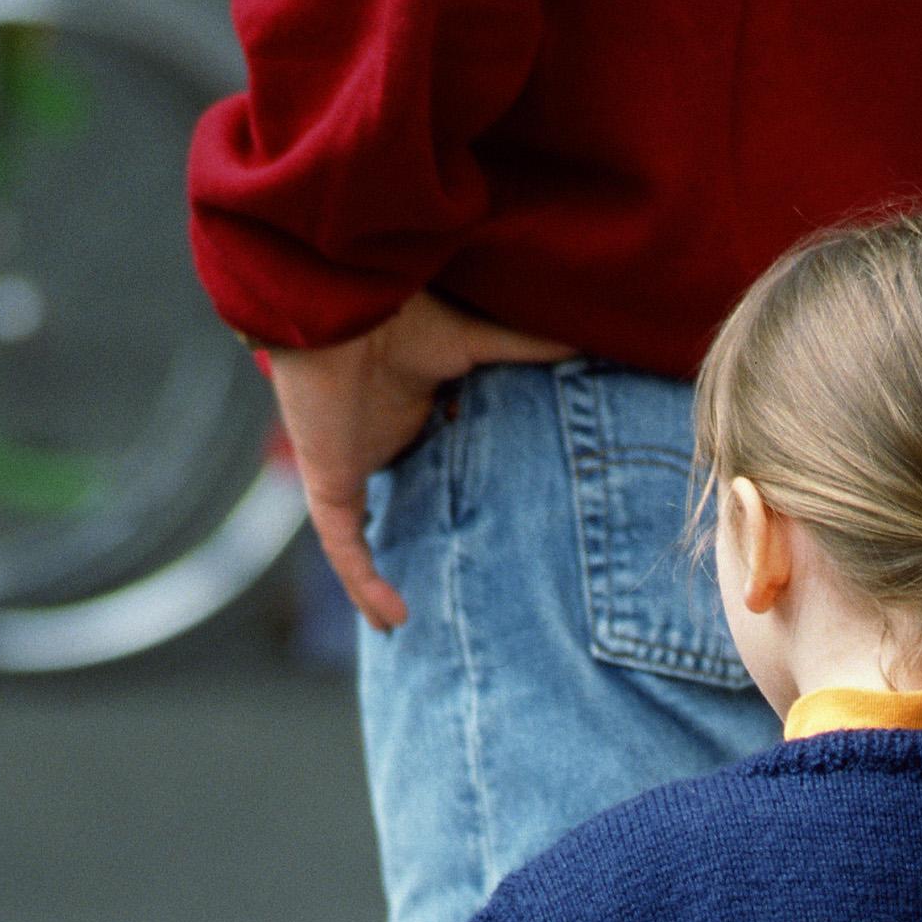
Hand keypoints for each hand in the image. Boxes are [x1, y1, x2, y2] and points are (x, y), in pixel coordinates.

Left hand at [267, 294, 576, 632]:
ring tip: (404, 620)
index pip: (434, 450)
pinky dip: (364, 584)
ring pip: (360, 532)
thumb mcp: (480, 340)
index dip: (457, 483)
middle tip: (456, 572)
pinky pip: (345, 548)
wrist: (337, 301)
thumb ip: (530, 350)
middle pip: (400, 495)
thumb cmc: (401, 308)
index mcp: (408, 403)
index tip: (493, 511)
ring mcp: (349, 465)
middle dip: (414, 529)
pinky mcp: (329, 484)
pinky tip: (393, 620)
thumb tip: (591, 341)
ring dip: (373, 576)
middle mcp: (375, 437)